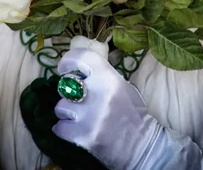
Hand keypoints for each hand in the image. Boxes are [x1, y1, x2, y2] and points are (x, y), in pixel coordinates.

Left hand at [53, 48, 159, 169]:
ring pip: (61, 107)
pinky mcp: (83, 136)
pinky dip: (64, 129)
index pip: (81, 57)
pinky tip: (75, 130)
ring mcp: (90, 116)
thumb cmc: (133, 113)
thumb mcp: (122, 85)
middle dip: (67, 91)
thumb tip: (80, 69)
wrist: (142, 145)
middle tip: (75, 97)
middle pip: (67, 84)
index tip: (63, 68)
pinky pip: (60, 127)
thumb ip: (102, 75)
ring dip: (66, 112)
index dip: (68, 60)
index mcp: (109, 77)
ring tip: (77, 117)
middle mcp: (98, 93)